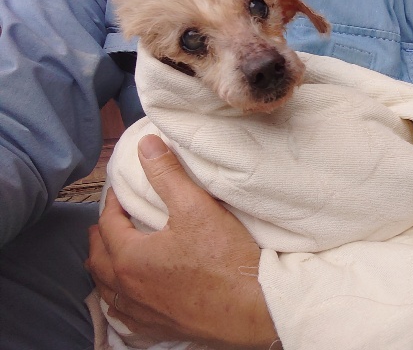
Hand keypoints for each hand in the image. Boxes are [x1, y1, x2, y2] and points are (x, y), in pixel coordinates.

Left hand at [86, 135, 279, 348]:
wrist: (252, 306)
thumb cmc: (224, 258)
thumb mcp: (195, 207)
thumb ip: (167, 173)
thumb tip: (146, 145)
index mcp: (130, 258)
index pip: (108, 224)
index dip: (112, 204)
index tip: (120, 193)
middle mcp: (128, 289)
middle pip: (98, 260)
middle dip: (100, 237)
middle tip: (109, 222)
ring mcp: (143, 314)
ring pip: (108, 292)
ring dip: (106, 271)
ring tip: (113, 258)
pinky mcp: (160, 330)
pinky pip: (125, 320)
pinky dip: (120, 304)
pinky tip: (130, 301)